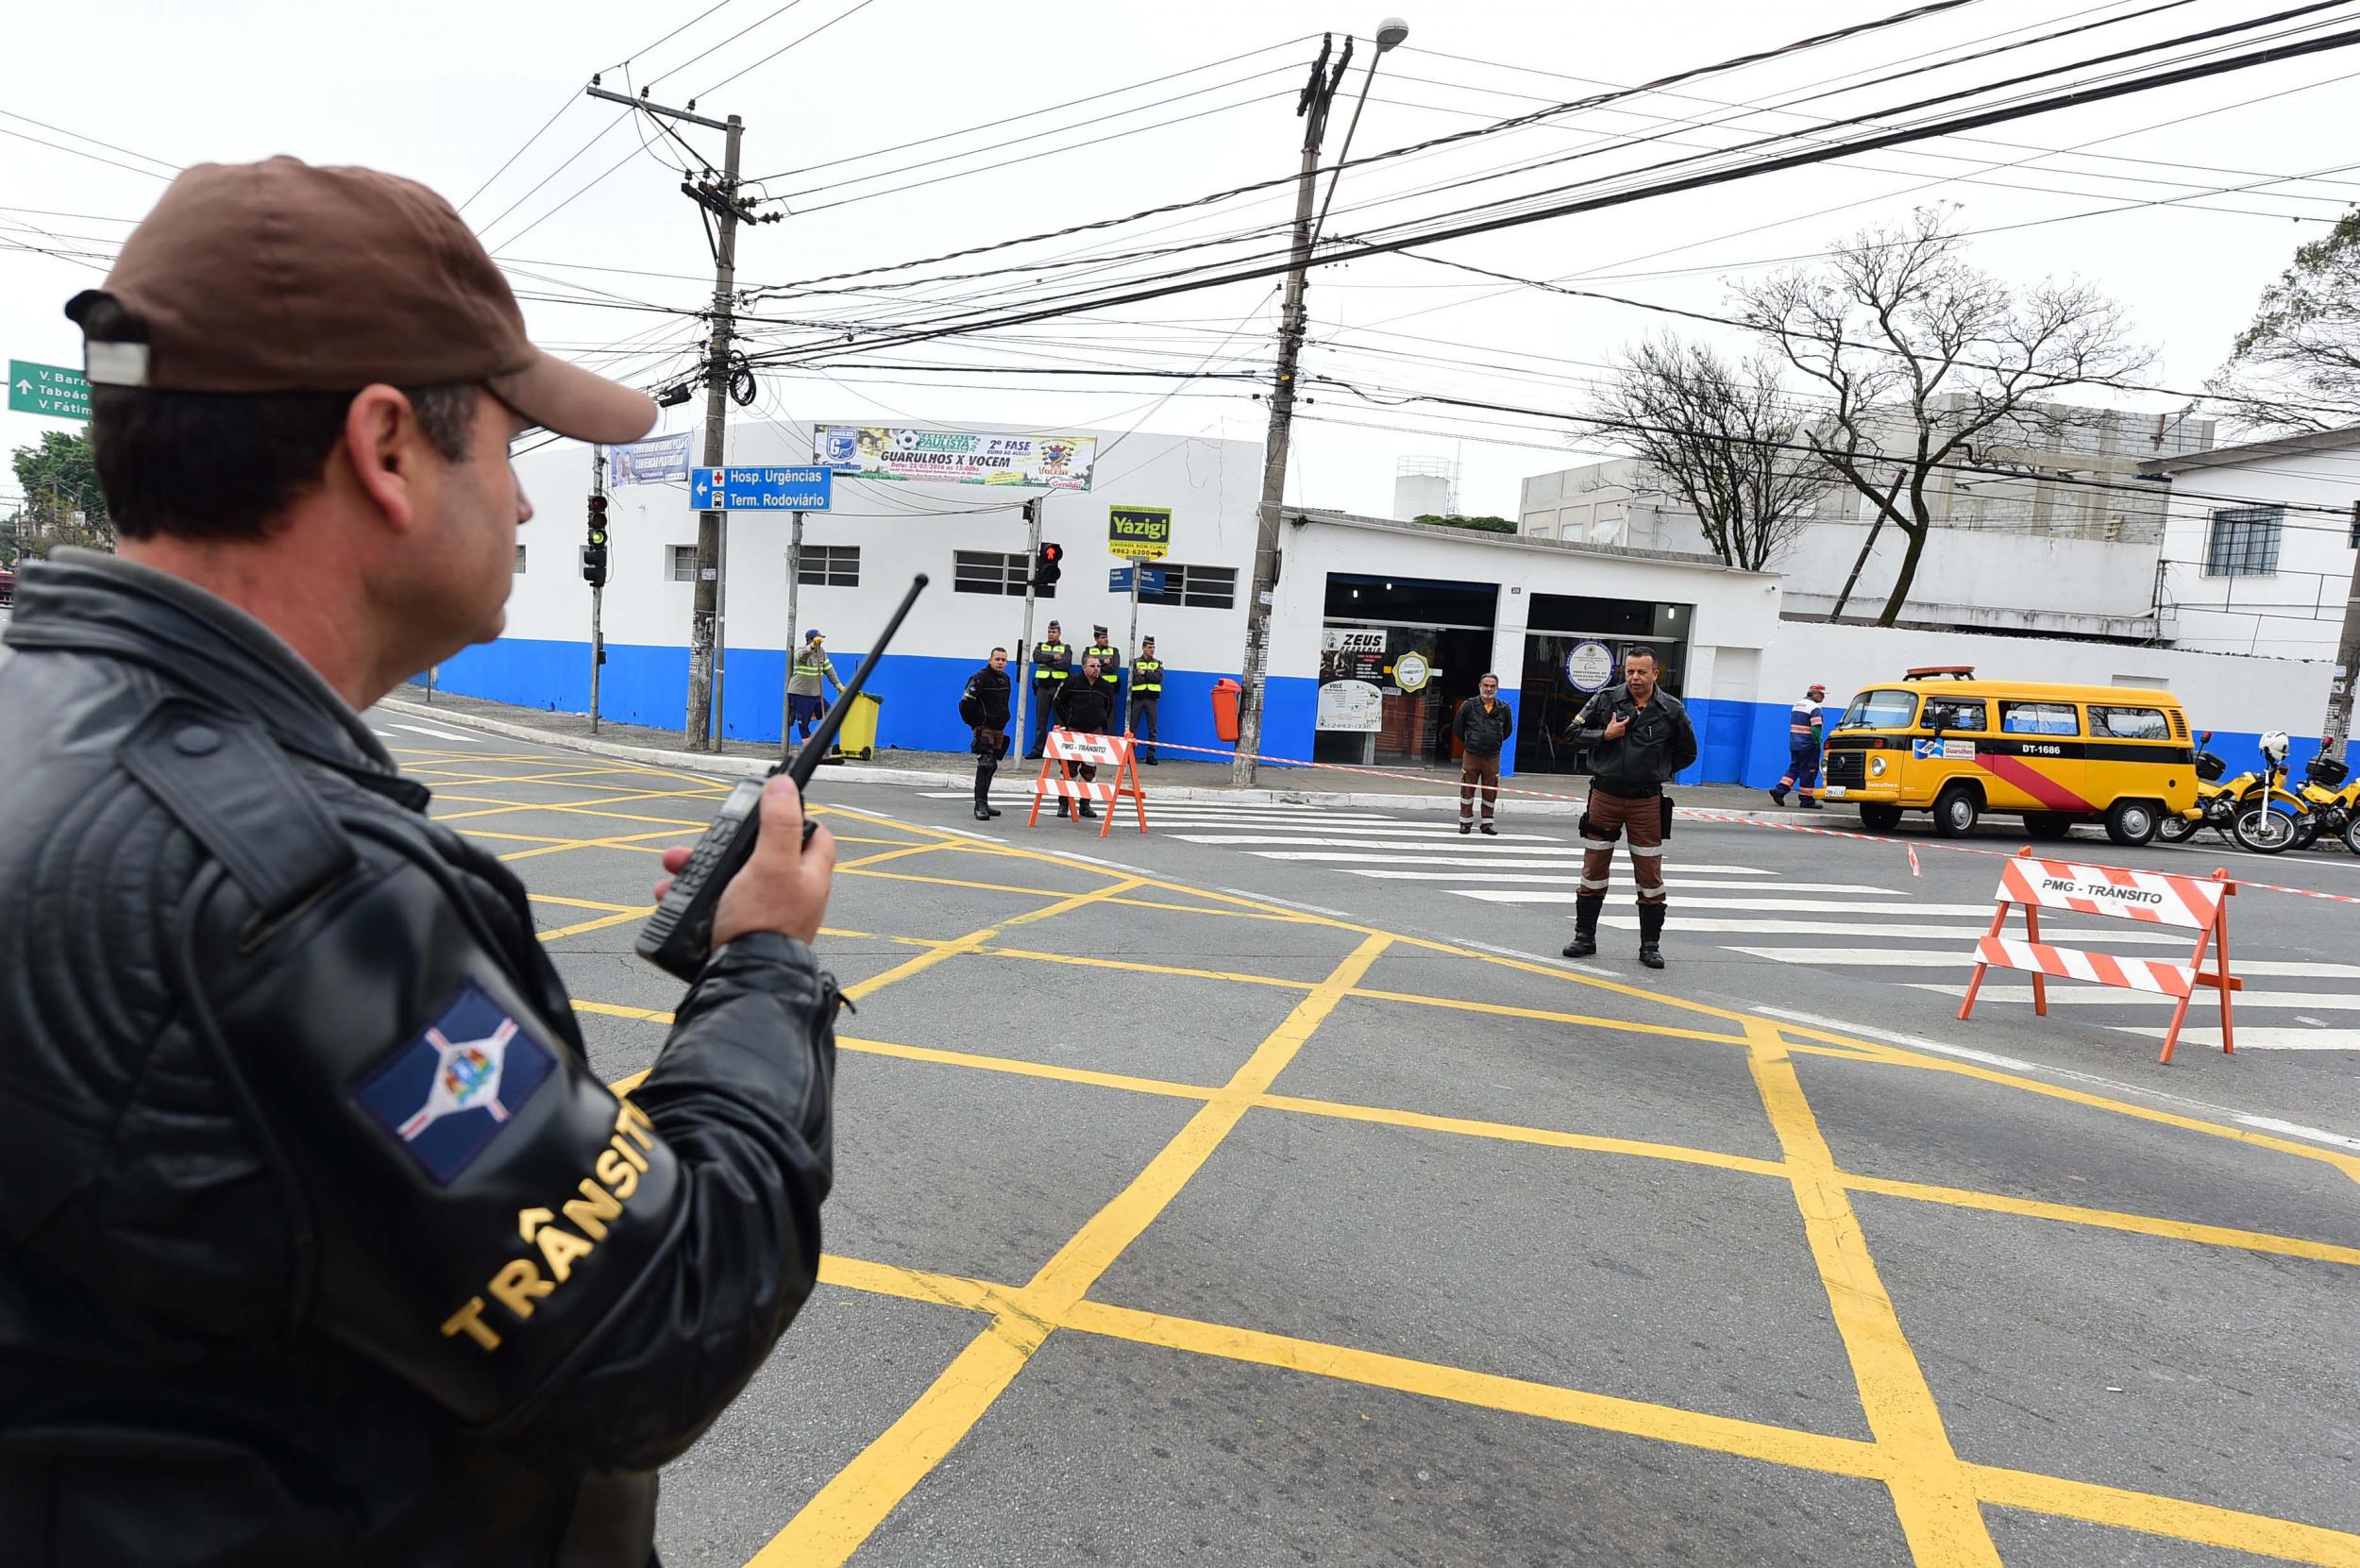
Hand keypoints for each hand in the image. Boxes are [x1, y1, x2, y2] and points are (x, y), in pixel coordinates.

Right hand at [653, 777, 835, 947]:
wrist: (744, 980)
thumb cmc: (764, 923)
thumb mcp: (772, 863)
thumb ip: (779, 823)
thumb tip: (784, 787)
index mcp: (809, 876)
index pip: (814, 835)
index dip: (795, 816)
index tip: (770, 806)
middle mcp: (790, 894)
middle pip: (760, 854)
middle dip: (725, 843)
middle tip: (703, 840)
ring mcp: (764, 914)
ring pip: (731, 879)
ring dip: (699, 868)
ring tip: (675, 867)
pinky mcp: (738, 932)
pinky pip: (713, 906)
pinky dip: (691, 898)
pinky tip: (670, 896)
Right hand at [1602, 712, 1629, 740]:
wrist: (1608, 735)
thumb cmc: (1610, 728)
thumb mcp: (1612, 722)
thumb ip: (1614, 717)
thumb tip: (1614, 713)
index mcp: (1621, 724)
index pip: (1627, 720)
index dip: (1628, 718)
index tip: (1627, 716)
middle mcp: (1623, 728)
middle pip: (1624, 724)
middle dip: (1621, 724)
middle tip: (1617, 724)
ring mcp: (1623, 732)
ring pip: (1623, 728)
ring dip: (1621, 727)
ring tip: (1616, 728)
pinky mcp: (1622, 734)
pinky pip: (1622, 731)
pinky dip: (1620, 731)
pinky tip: (1617, 731)